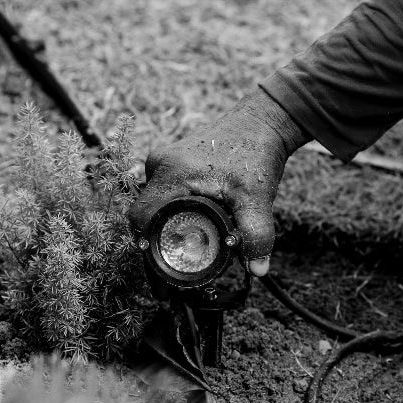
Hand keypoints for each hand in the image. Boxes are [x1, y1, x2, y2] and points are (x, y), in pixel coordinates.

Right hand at [129, 88, 309, 276]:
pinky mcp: (171, 164)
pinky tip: (181, 235)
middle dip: (154, 248)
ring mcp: (163, 163)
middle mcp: (160, 165)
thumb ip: (256, 233)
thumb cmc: (255, 152)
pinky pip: (162, 197)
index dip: (146, 248)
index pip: (142, 217)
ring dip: (161, 232)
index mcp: (171, 173)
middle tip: (168, 281)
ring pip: (152, 207)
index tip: (160, 275)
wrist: (260, 121)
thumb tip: (258, 269)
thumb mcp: (256, 196)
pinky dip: (168, 217)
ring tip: (175, 261)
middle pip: (144, 215)